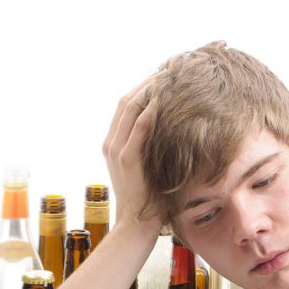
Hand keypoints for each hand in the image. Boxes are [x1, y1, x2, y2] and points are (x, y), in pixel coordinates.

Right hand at [102, 79, 162, 229]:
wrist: (136, 226)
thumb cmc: (150, 199)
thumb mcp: (152, 166)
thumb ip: (155, 147)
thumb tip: (176, 130)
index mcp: (116, 141)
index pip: (131, 102)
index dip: (149, 83)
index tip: (172, 69)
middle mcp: (112, 140)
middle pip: (129, 97)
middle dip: (153, 78)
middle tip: (177, 63)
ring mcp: (116, 149)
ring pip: (130, 107)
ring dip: (152, 87)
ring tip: (173, 71)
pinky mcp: (126, 160)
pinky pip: (137, 128)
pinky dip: (150, 111)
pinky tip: (165, 97)